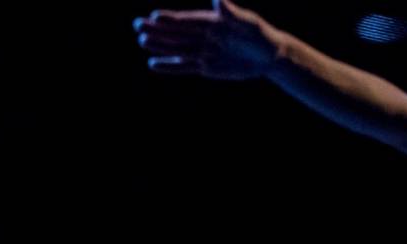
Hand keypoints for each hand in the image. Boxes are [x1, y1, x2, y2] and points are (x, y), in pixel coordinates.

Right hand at [134, 0, 280, 79]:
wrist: (269, 56)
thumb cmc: (260, 35)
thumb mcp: (249, 23)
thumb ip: (232, 12)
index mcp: (212, 22)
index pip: (188, 21)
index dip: (172, 19)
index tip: (154, 16)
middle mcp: (204, 35)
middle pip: (177, 33)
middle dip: (158, 30)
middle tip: (137, 25)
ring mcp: (204, 51)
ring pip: (177, 49)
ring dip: (160, 46)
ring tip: (142, 41)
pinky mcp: (206, 68)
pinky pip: (184, 67)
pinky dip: (170, 66)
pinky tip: (154, 64)